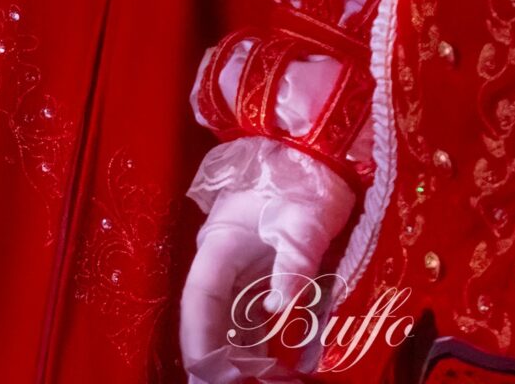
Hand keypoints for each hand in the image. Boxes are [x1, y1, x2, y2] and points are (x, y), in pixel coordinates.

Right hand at [179, 141, 356, 383]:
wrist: (316, 154)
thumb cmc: (305, 179)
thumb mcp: (302, 219)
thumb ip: (293, 262)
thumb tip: (279, 307)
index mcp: (220, 246)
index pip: (198, 300)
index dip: (198, 339)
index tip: (208, 373)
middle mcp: (223, 264)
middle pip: (210, 321)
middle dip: (219, 361)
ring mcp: (242, 273)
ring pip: (229, 326)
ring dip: (241, 360)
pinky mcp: (262, 278)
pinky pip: (253, 322)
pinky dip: (261, 349)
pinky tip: (276, 372)